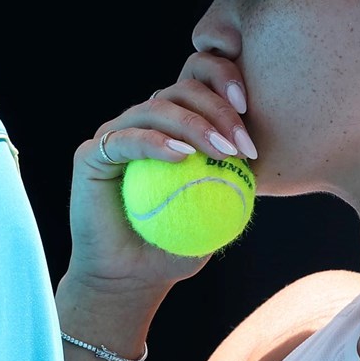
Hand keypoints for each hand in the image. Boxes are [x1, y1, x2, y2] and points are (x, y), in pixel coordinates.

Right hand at [65, 52, 255, 298]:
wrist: (130, 278)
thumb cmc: (176, 245)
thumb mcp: (220, 212)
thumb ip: (237, 179)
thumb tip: (268, 151)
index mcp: (173, 126)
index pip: (199, 83)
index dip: (224, 82)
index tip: (251, 110)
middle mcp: (142, 123)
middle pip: (181, 89)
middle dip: (218, 109)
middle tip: (242, 144)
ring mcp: (115, 135)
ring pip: (156, 108)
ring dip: (194, 125)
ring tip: (221, 152)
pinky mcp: (90, 155)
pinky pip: (125, 139)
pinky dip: (155, 142)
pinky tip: (181, 156)